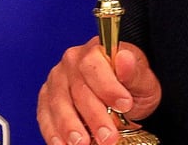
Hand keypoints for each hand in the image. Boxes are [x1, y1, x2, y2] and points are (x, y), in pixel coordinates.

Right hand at [37, 37, 161, 144]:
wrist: (122, 101)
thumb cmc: (130, 87)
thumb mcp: (142, 82)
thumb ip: (134, 73)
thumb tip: (125, 59)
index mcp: (96, 51)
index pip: (94, 65)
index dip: (108, 87)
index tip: (125, 105)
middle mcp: (72, 61)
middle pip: (78, 89)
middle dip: (93, 116)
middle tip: (108, 136)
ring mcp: (57, 80)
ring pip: (59, 103)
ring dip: (70, 126)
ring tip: (83, 143)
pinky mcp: (47, 98)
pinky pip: (45, 114)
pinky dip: (52, 131)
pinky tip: (63, 144)